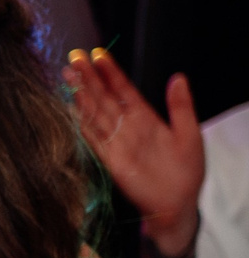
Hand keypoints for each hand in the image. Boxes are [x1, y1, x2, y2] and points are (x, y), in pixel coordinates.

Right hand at [70, 48, 203, 255]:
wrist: (178, 203)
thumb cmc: (187, 170)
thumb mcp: (190, 133)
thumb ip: (181, 106)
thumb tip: (178, 78)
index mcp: (146, 117)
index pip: (124, 90)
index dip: (111, 73)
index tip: (98, 54)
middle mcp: (127, 127)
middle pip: (104, 98)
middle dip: (89, 79)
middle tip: (74, 59)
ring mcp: (116, 142)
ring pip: (95, 114)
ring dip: (81, 96)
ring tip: (68, 76)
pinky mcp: (110, 160)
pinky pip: (93, 138)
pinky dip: (81, 124)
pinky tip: (70, 108)